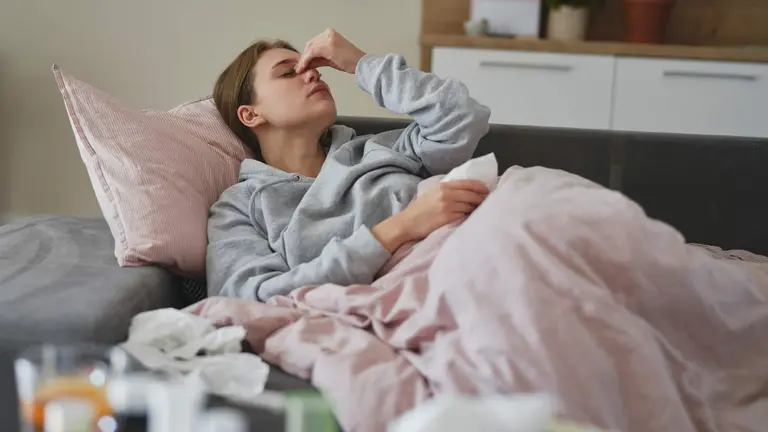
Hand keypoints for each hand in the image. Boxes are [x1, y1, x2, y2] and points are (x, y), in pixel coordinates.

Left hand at [295, 29, 366, 74]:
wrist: (361, 63)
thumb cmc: (350, 62)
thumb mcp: (331, 59)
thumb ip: (319, 59)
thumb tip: (307, 64)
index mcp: (330, 34)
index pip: (314, 43)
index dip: (306, 54)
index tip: (302, 63)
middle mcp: (328, 33)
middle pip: (310, 45)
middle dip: (304, 57)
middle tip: (299, 67)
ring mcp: (328, 38)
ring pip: (310, 49)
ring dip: (303, 60)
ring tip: (299, 70)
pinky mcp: (327, 46)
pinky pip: (311, 53)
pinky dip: (305, 61)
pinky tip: (303, 68)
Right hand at [372, 180, 488, 251]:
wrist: (406, 224)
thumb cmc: (419, 210)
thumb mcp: (431, 194)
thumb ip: (446, 190)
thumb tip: (465, 191)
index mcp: (443, 186)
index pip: (467, 183)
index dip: (480, 187)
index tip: (487, 190)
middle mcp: (446, 194)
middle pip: (472, 194)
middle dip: (482, 198)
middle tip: (489, 202)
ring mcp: (447, 206)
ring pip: (470, 206)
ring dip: (477, 209)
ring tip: (481, 211)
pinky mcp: (448, 218)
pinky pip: (465, 216)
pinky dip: (470, 217)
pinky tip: (473, 219)